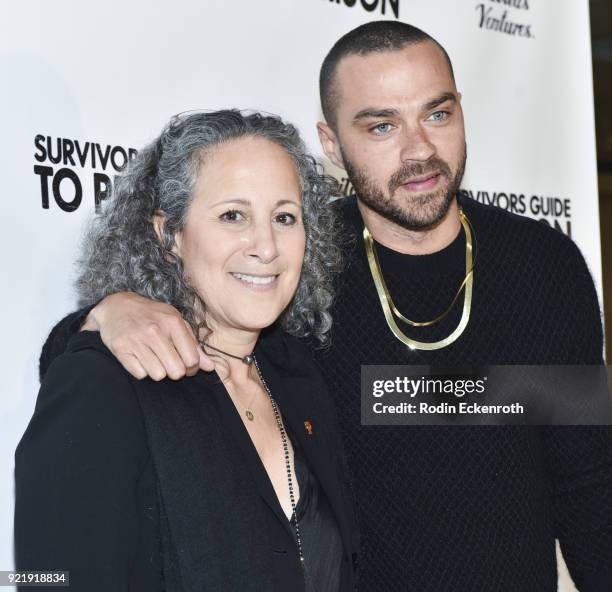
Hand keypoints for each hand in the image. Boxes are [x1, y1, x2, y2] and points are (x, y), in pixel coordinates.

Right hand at [83, 292, 213, 379]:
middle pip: (176, 372)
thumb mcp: (175, 322)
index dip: (192, 368)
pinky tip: (140, 357)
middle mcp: (155, 331)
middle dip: (175, 371)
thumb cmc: (152, 316)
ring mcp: (137, 340)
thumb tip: (210, 367)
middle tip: (170, 362)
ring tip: (154, 357)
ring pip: (158, 375)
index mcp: (173, 323)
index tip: (186, 364)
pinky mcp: (121, 350)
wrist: (117, 307)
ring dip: (158, 371)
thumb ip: (193, 344)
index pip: (192, 360)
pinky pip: (140, 374)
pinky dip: (142, 370)